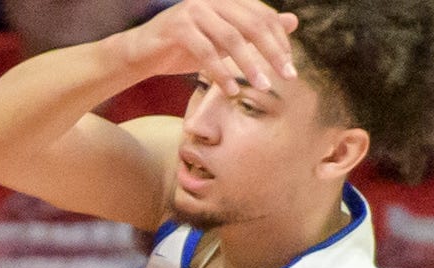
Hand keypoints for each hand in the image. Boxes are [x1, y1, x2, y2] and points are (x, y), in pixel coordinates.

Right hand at [115, 0, 296, 90]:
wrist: (141, 54)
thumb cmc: (182, 48)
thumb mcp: (223, 42)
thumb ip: (254, 32)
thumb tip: (292, 22)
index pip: (262, 15)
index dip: (279, 40)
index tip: (290, 66)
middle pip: (252, 23)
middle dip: (272, 51)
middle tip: (287, 76)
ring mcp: (194, 10)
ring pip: (230, 37)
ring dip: (249, 64)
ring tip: (263, 86)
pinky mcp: (177, 27)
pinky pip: (205, 51)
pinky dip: (220, 72)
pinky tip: (230, 90)